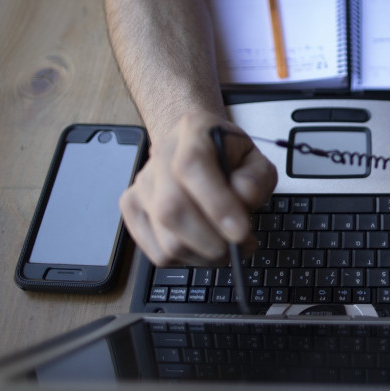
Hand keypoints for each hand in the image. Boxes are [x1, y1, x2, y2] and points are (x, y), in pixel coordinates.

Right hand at [119, 112, 276, 266]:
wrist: (195, 147)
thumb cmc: (227, 155)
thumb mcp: (255, 158)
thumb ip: (257, 177)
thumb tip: (243, 198)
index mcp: (193, 131)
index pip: (193, 167)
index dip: (217, 204)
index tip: (241, 232)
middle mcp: (160, 155)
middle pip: (172, 210)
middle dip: (213, 242)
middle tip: (242, 246)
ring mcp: (142, 184)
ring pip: (166, 240)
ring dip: (205, 255)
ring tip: (227, 246)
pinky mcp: (132, 209)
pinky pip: (158, 253)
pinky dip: (188, 259)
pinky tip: (204, 246)